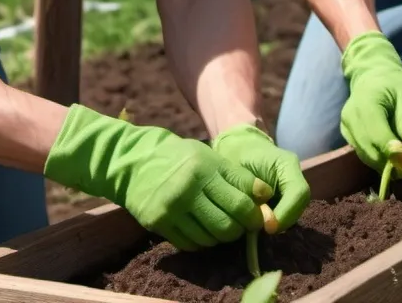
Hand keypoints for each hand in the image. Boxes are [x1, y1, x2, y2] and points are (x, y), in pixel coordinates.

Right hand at [44, 104, 269, 250]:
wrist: (136, 161)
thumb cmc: (181, 157)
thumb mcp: (210, 157)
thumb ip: (237, 176)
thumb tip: (266, 195)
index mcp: (205, 168)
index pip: (241, 199)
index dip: (255, 213)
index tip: (259, 215)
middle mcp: (189, 188)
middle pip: (228, 224)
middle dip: (241, 229)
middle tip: (243, 225)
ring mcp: (173, 208)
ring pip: (210, 237)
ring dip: (222, 237)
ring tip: (223, 226)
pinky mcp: (159, 223)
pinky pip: (190, 244)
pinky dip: (203, 242)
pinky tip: (204, 230)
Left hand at [211, 122, 310, 230]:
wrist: (237, 150)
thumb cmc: (235, 158)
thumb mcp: (237, 172)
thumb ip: (250, 192)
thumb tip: (264, 220)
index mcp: (286, 164)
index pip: (298, 192)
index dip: (286, 213)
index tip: (268, 228)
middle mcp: (294, 175)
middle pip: (299, 205)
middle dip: (282, 221)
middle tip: (261, 230)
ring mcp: (292, 187)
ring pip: (294, 212)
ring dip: (278, 223)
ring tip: (258, 226)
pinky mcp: (287, 197)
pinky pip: (286, 214)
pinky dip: (275, 222)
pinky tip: (259, 223)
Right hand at [339, 31, 401, 173]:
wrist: (372, 76)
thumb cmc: (394, 85)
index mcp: (366, 103)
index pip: (377, 134)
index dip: (391, 151)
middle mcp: (350, 115)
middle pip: (368, 149)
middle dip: (388, 161)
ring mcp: (345, 125)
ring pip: (364, 154)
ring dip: (382, 162)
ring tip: (400, 160)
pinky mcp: (346, 133)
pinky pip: (361, 152)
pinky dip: (375, 157)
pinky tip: (387, 152)